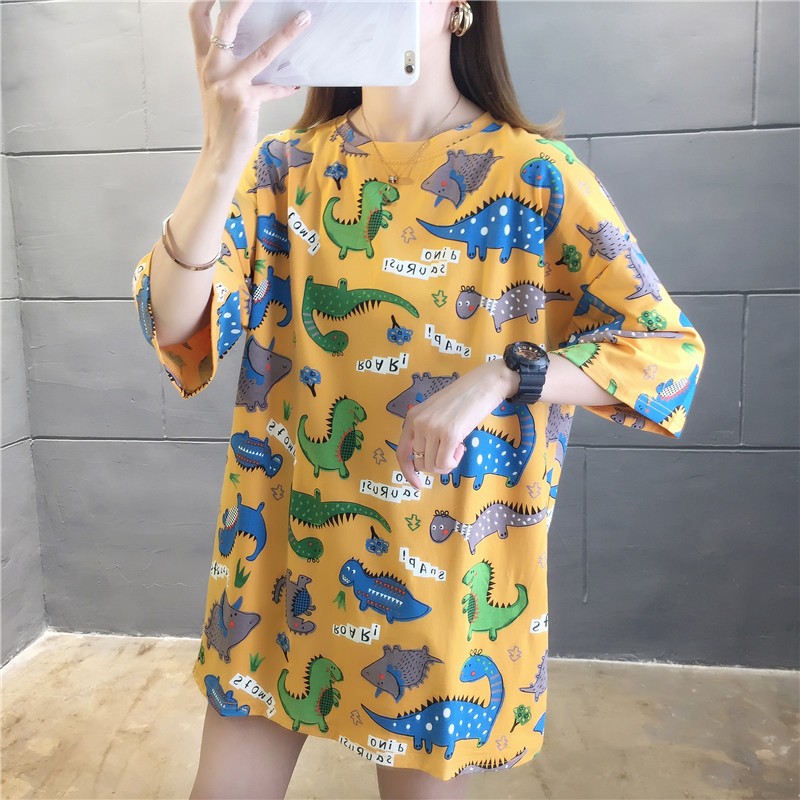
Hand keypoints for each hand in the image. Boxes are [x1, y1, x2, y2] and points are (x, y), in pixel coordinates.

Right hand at [188, 0, 309, 168]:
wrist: (218, 152)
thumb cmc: (221, 120)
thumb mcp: (217, 88)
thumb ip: (228, 66)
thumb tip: (250, 46)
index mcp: (204, 62)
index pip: (196, 18)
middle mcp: (212, 68)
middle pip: (225, 23)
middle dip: (241, 1)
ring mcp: (229, 84)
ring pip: (261, 52)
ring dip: (286, 34)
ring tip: (303, 20)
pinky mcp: (246, 101)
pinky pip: (273, 89)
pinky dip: (285, 86)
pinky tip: (296, 83)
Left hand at [395, 359, 519, 489]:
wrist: (483, 385)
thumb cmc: (462, 400)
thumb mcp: (435, 413)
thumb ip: (426, 432)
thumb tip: (427, 461)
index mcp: (412, 417)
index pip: (402, 453)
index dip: (408, 472)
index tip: (417, 485)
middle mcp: (418, 423)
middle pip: (421, 463)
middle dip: (437, 464)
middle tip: (451, 451)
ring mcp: (432, 428)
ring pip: (433, 466)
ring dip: (447, 463)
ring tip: (458, 446)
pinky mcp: (449, 434)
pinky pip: (445, 463)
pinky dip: (454, 462)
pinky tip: (462, 448)